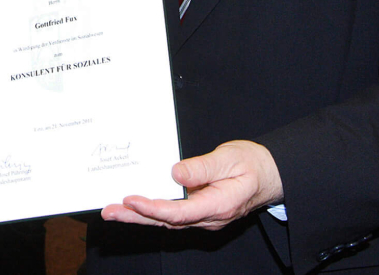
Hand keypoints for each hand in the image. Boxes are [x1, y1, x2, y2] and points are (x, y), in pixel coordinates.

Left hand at [101, 140, 283, 230]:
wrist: (268, 174)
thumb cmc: (251, 164)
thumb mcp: (229, 159)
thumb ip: (203, 167)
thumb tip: (176, 173)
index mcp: (218, 205)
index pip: (180, 212)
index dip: (153, 208)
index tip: (132, 200)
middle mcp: (208, 217)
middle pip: (167, 220)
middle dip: (136, 217)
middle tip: (110, 212)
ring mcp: (203, 216)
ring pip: (166, 220)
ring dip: (139, 217)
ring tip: (113, 211)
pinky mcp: (198, 211)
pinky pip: (171, 214)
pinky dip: (150, 212)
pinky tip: (133, 208)